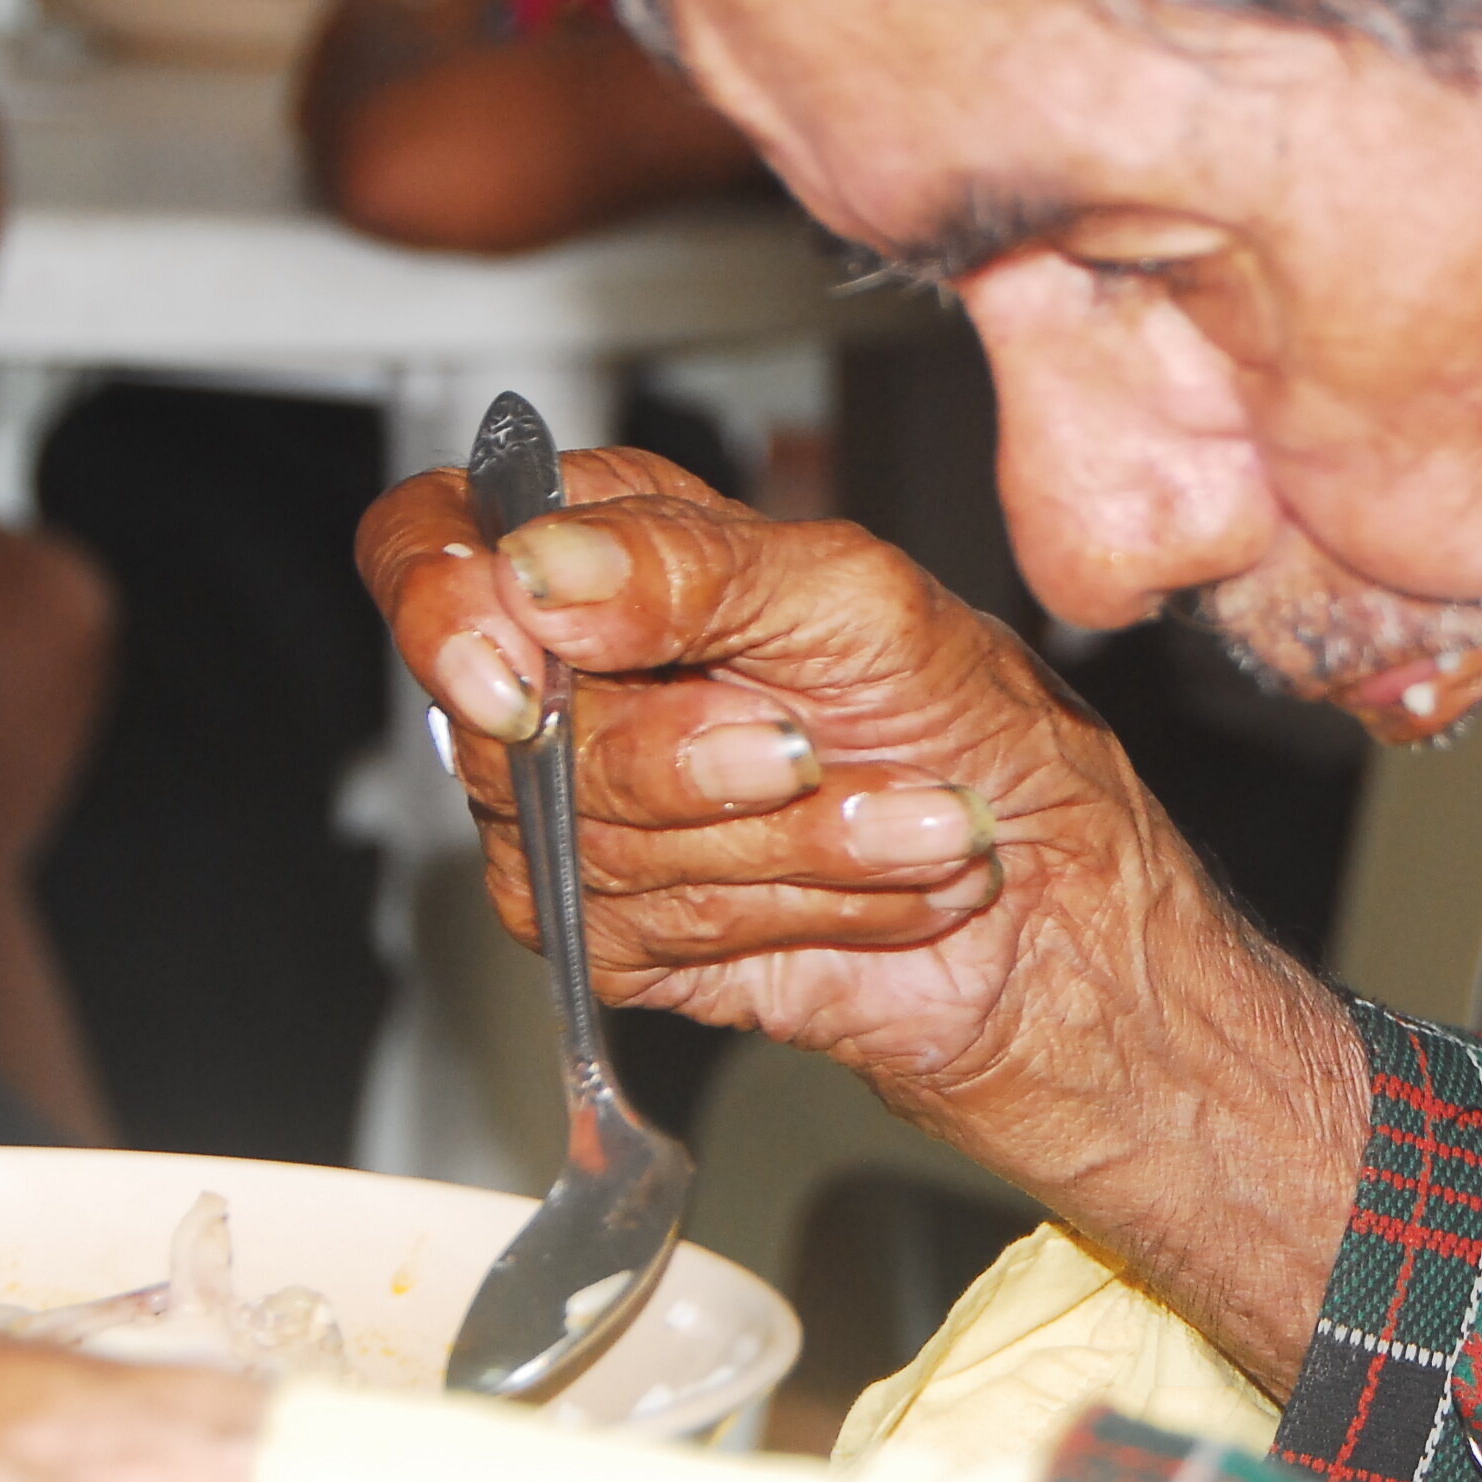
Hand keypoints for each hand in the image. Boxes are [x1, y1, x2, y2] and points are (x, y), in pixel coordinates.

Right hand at [358, 451, 1367, 1382]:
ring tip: (905, 813)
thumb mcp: (857, 595)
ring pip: (581, 841)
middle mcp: (572, 683)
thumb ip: (691, 568)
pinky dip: (793, 905)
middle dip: (690, 752)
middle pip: (503, 725)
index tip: (523, 666)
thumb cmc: (973, 719)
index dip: (440, 604)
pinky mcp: (621, 938)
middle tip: (811, 739)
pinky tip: (878, 884)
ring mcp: (580, 820)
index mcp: (608, 555)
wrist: (1057, 893)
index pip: (425, 544)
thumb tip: (540, 571)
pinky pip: (637, 933)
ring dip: (784, 838)